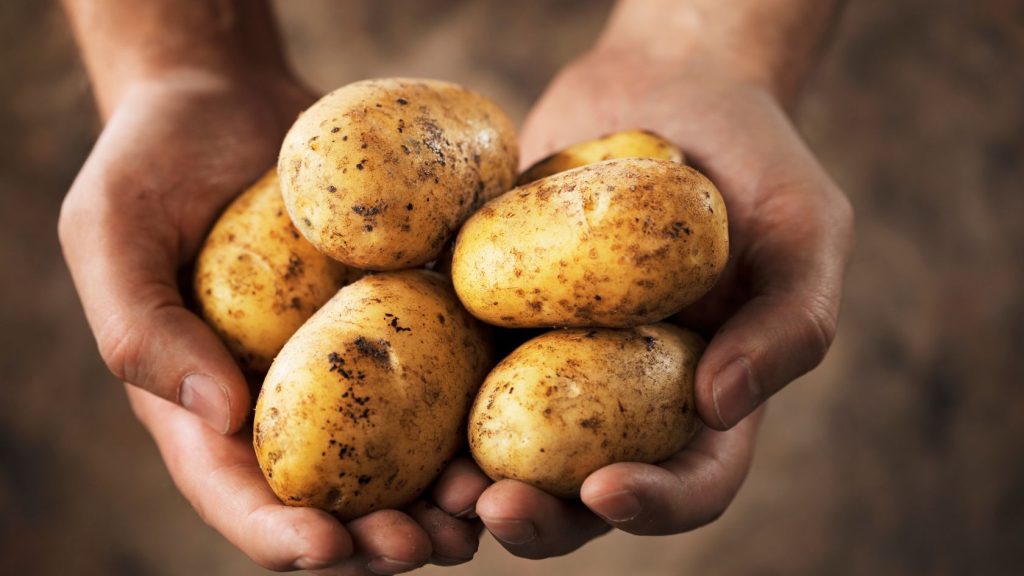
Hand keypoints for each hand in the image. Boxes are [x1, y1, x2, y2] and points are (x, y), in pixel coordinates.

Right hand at [59, 69, 484, 572]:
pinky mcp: (401, 318)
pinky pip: (442, 376)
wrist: (230, 98)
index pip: (236, 492)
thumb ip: (141, 327)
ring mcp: (350, 363)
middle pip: (333, 496)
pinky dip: (475, 413)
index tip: (325, 546)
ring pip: (399, 456)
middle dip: (376, 539)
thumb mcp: (110, 231)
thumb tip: (218, 416)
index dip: (278, 534)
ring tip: (481, 511)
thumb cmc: (153, 161)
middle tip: (424, 546)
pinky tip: (510, 427)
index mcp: (205, 403)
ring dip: (440, 498)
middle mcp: (284, 399)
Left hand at [470, 46, 853, 556]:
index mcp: (704, 395)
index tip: (607, 490)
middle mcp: (624, 395)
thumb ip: (789, 323)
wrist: (666, 87)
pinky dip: (426, 396)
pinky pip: (457, 363)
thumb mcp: (805, 231)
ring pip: (509, 447)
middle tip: (494, 508)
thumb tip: (719, 407)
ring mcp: (552, 358)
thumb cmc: (753, 159)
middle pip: (583, 491)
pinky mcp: (495, 314)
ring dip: (471, 483)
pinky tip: (395, 393)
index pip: (692, 481)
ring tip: (438, 485)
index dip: (655, 505)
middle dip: (541, 518)